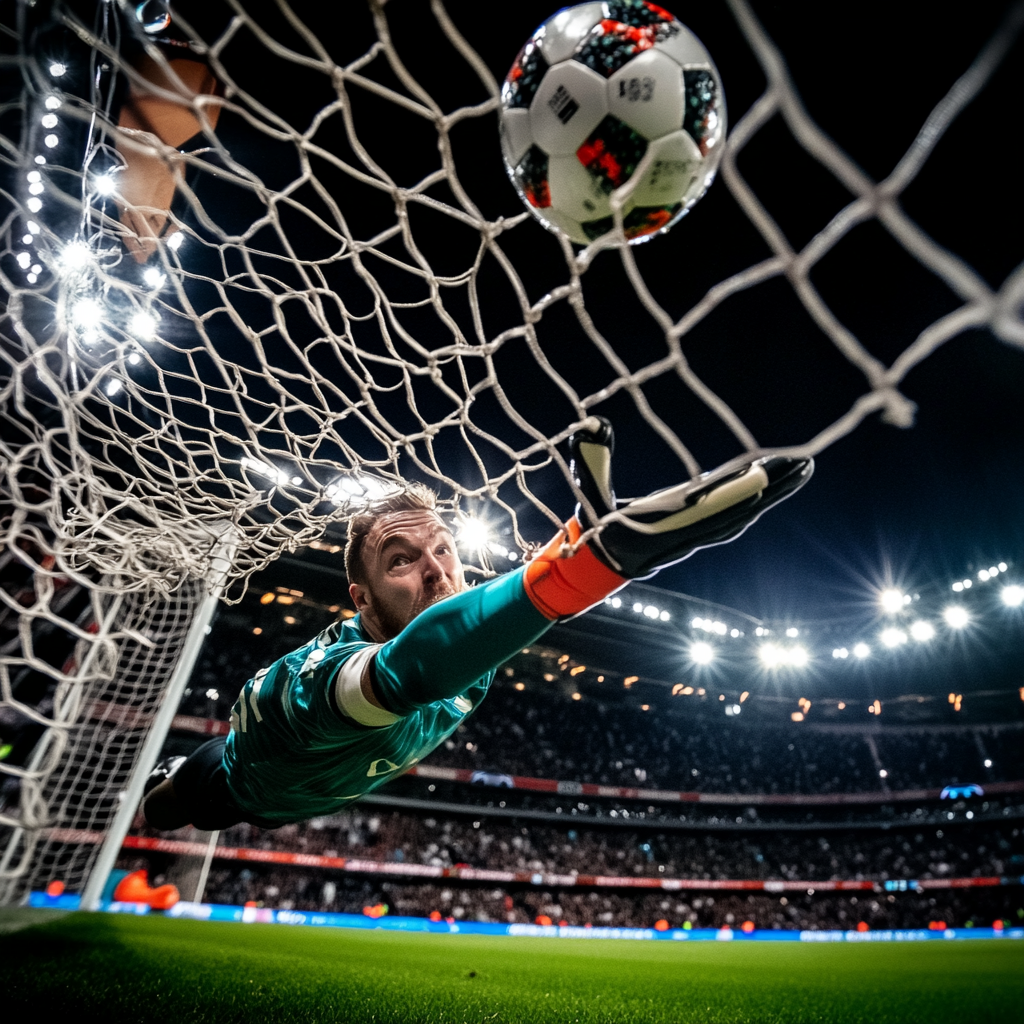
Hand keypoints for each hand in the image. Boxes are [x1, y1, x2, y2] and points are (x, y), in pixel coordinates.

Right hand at [569, 416, 812, 577]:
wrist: (598, 567)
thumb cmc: (592, 528)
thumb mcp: (587, 496)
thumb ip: (589, 462)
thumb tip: (593, 426)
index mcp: (660, 523)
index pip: (708, 503)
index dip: (738, 489)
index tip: (766, 473)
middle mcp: (685, 532)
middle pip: (737, 507)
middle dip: (771, 486)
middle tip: (806, 463)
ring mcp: (694, 534)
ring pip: (742, 512)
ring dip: (773, 493)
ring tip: (802, 470)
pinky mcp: (697, 532)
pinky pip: (734, 517)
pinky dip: (756, 502)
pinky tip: (774, 488)